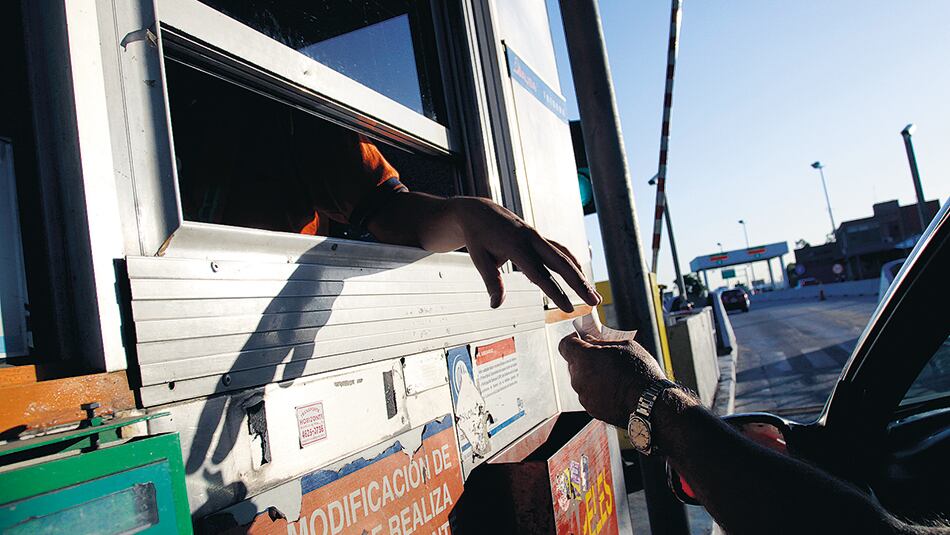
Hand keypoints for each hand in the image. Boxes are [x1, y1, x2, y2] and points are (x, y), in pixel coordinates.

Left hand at [450, 197, 600, 311]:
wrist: (478, 212)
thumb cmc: (478, 237)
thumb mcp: (479, 259)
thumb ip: (491, 281)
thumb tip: (496, 305)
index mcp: (516, 246)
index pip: (540, 274)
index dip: (556, 293)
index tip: (568, 309)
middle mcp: (531, 239)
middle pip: (562, 263)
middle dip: (580, 283)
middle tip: (594, 301)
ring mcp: (537, 236)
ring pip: (564, 256)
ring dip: (580, 274)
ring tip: (592, 293)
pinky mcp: (539, 237)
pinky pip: (559, 249)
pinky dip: (571, 262)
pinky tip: (579, 275)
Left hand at [558, 333, 666, 426]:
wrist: (650, 404)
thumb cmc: (640, 372)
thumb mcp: (624, 345)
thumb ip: (601, 341)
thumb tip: (591, 338)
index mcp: (584, 358)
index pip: (565, 345)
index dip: (573, 340)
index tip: (584, 339)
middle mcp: (579, 378)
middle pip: (573, 363)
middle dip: (585, 358)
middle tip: (603, 356)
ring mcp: (584, 396)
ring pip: (581, 381)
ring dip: (591, 376)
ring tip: (613, 375)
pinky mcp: (592, 409)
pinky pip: (589, 395)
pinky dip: (597, 391)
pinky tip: (614, 389)